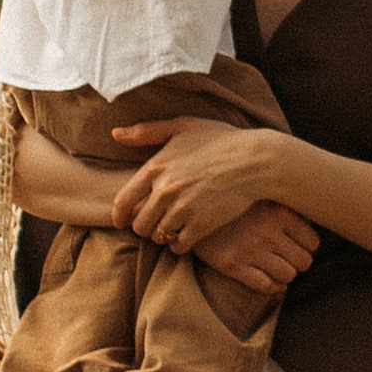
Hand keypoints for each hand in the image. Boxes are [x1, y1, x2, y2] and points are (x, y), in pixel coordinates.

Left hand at [109, 112, 295, 251]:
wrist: (255, 160)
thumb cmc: (220, 141)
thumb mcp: (183, 126)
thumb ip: (147, 131)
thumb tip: (115, 134)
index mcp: (156, 167)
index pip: (123, 201)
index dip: (119, 216)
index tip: (122, 222)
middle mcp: (165, 190)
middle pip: (140, 224)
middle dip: (145, 227)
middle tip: (155, 224)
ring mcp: (183, 209)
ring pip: (158, 236)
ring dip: (163, 236)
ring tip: (172, 229)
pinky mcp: (201, 224)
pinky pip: (179, 245)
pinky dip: (180, 244)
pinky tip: (187, 236)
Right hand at [203, 199, 322, 296]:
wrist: (191, 205)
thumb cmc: (232, 198)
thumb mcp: (262, 193)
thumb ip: (286, 204)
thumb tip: (313, 220)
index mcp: (279, 212)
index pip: (313, 242)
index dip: (307, 246)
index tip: (298, 244)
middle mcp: (267, 232)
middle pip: (304, 262)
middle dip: (298, 262)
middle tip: (288, 258)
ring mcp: (249, 249)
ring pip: (288, 276)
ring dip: (284, 274)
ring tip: (277, 267)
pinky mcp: (231, 264)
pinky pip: (265, 286)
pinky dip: (272, 287)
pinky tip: (269, 280)